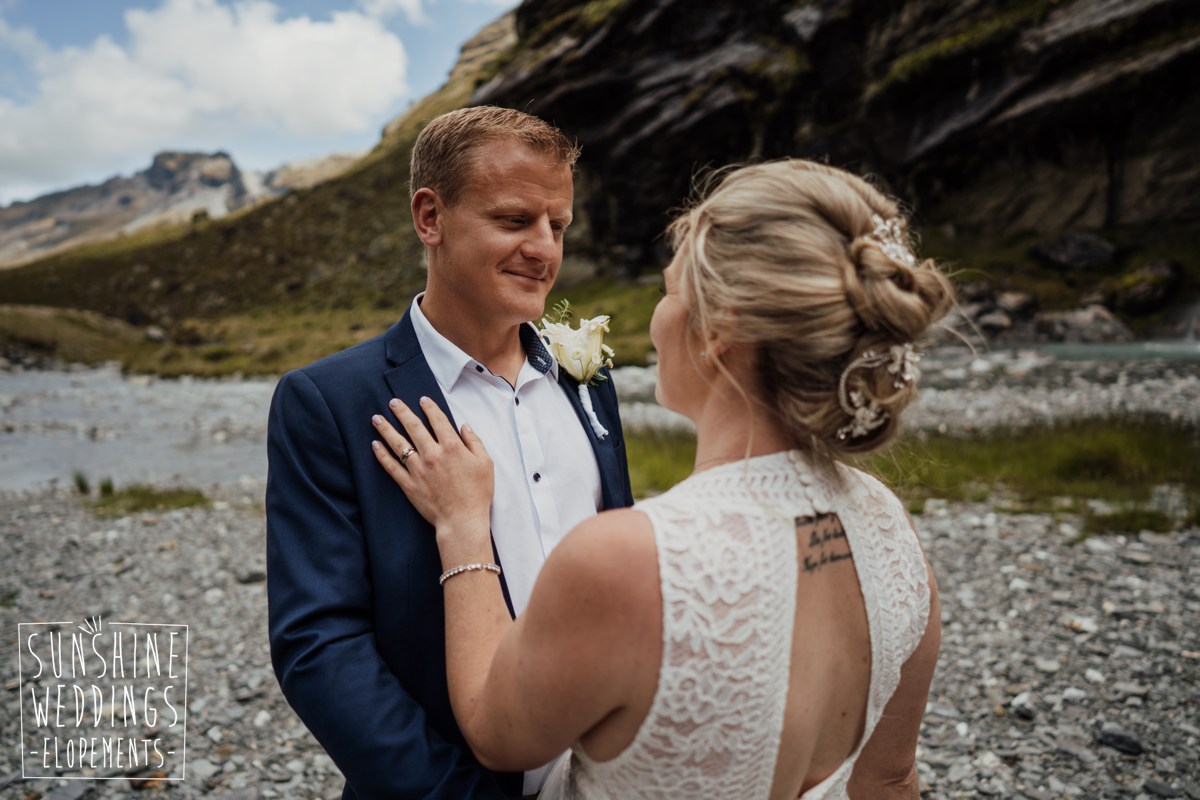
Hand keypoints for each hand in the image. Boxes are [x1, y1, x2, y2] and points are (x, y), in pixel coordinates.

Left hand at [371, 397, 493, 540]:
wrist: (462, 521)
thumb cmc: (477, 493)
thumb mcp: (485, 464)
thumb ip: (475, 442)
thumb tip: (465, 426)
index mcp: (452, 447)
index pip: (438, 420)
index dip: (429, 407)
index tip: (422, 399)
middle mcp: (432, 454)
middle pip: (413, 427)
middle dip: (402, 412)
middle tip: (393, 402)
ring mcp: (418, 469)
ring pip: (398, 444)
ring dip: (386, 429)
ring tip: (376, 419)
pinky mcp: (409, 484)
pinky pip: (392, 467)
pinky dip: (382, 455)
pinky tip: (375, 445)